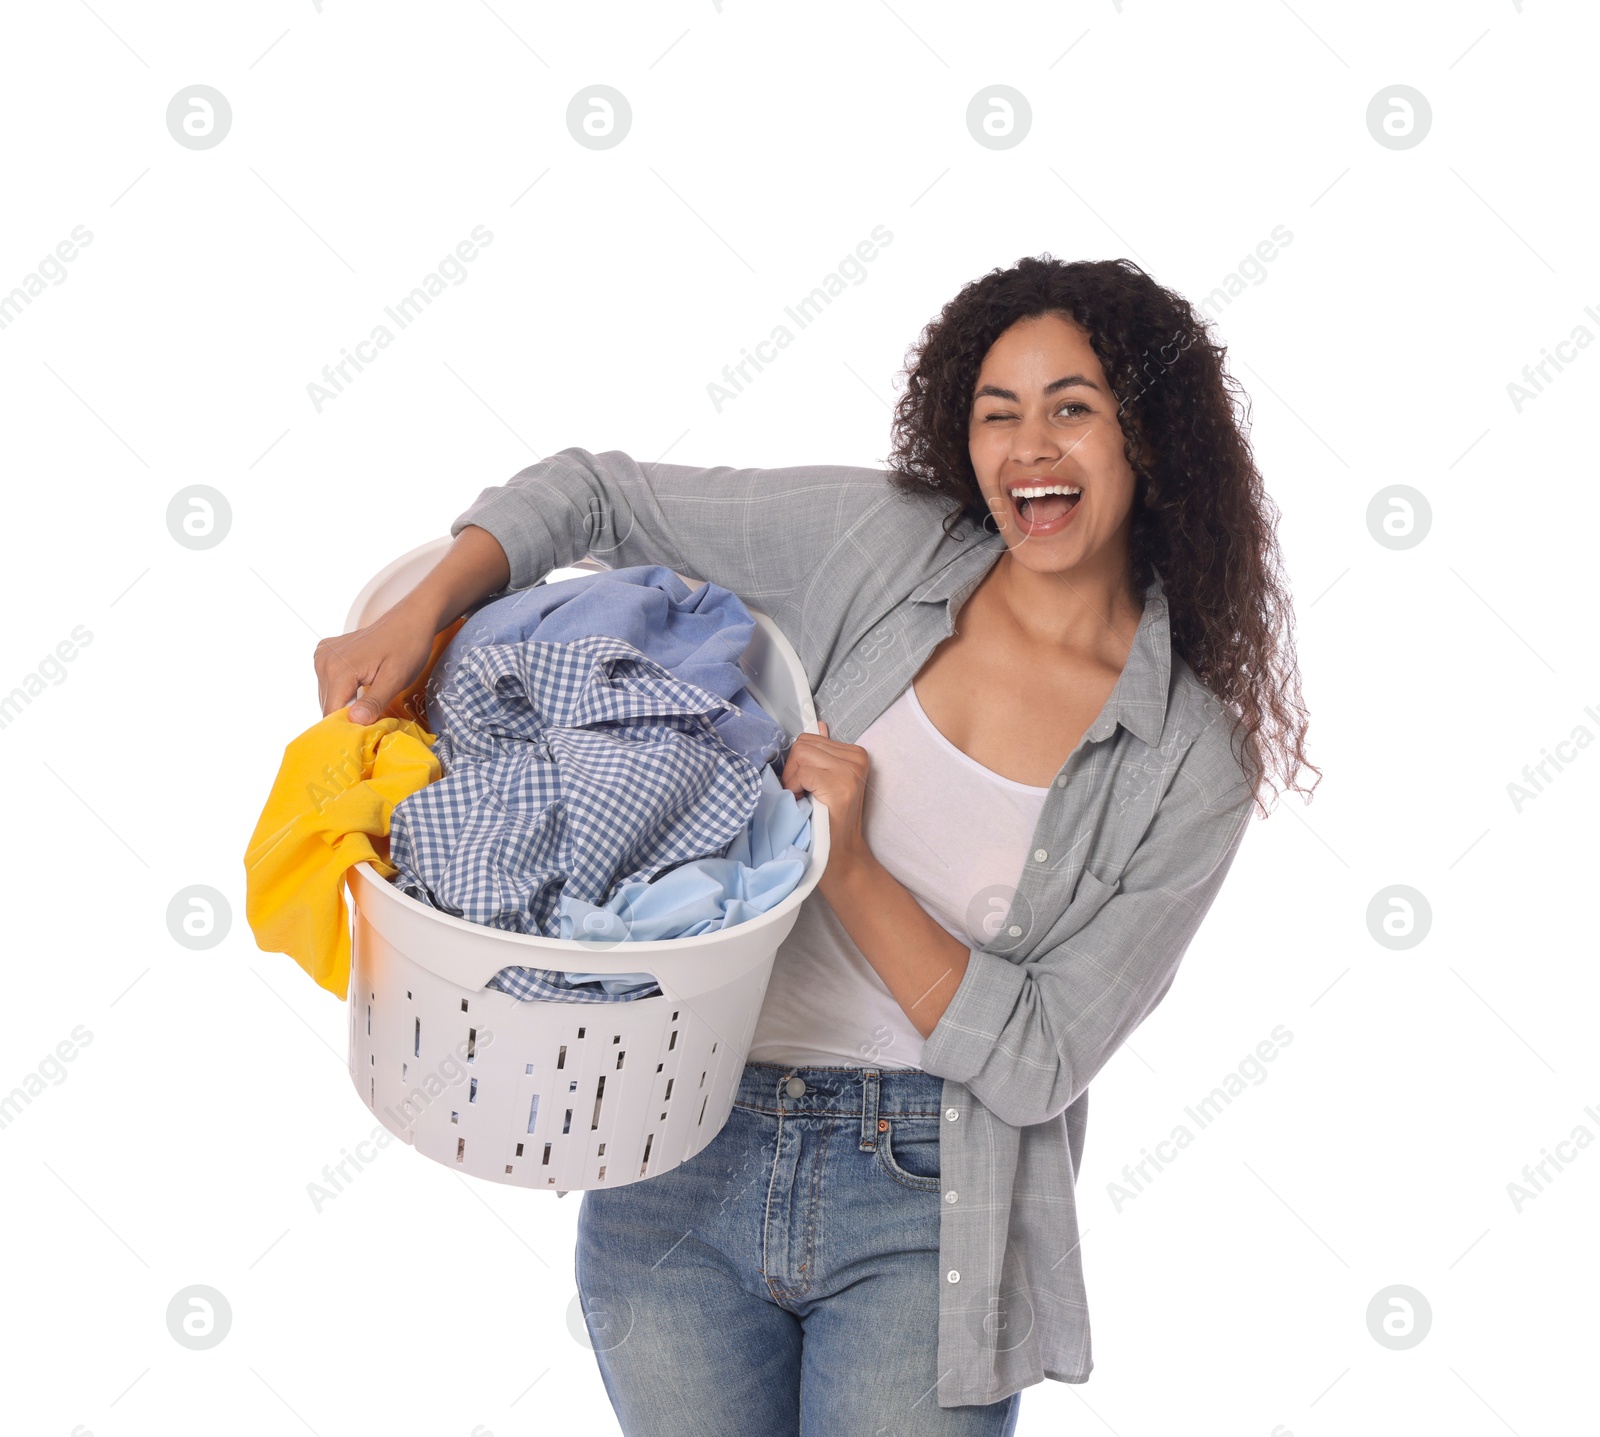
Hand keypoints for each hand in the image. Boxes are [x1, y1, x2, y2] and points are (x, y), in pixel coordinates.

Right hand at [314, 597, 440, 724]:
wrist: (410, 621)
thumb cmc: (408, 648)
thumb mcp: (396, 679)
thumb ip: (375, 701)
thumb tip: (355, 722)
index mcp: (338, 669)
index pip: (331, 714)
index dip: (349, 727)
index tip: (368, 731)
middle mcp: (324, 661)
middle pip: (328, 706)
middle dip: (349, 716)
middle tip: (374, 714)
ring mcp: (323, 655)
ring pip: (328, 697)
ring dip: (347, 704)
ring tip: (370, 697)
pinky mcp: (325, 653)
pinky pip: (329, 684)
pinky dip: (344, 691)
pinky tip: (362, 685)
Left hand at [780, 720, 874, 885]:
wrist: (841, 854)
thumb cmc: (830, 820)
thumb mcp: (828, 780)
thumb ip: (824, 753)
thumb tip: (820, 727)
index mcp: (856, 754)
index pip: (810, 739)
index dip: (798, 763)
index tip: (804, 784)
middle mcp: (857, 758)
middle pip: (802, 745)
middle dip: (793, 770)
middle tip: (802, 793)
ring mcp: (851, 770)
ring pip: (800, 755)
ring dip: (793, 780)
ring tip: (805, 798)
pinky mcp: (841, 784)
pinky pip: (802, 772)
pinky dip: (795, 788)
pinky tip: (806, 803)